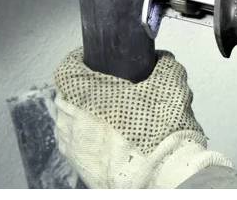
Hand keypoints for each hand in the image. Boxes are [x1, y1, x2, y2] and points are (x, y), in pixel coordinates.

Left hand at [53, 48, 231, 187]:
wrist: (161, 175)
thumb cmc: (160, 131)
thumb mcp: (170, 83)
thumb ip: (164, 63)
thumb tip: (161, 60)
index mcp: (87, 94)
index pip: (67, 68)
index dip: (79, 60)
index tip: (92, 61)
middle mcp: (73, 119)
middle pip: (66, 95)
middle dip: (83, 89)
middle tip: (108, 89)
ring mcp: (73, 146)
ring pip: (69, 122)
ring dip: (84, 115)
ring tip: (111, 116)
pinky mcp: (79, 168)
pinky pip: (76, 145)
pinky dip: (88, 139)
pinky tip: (112, 140)